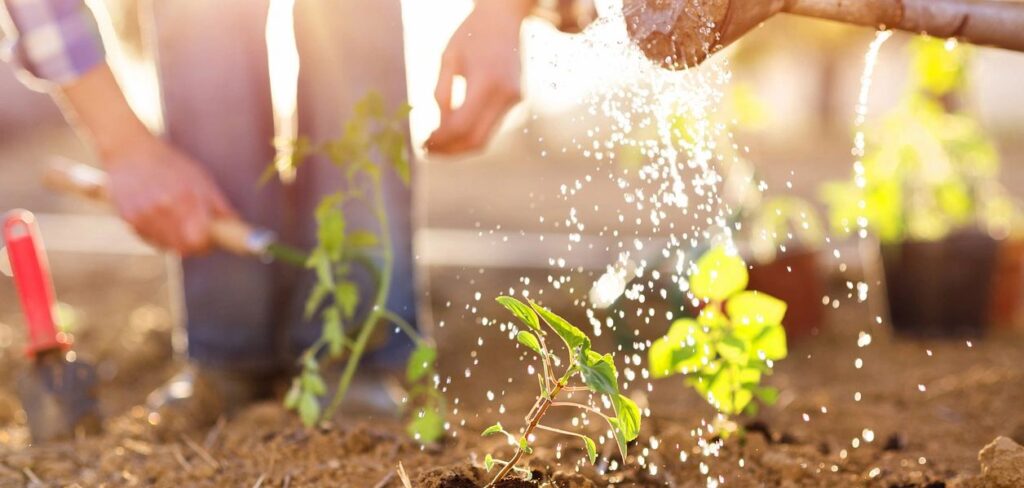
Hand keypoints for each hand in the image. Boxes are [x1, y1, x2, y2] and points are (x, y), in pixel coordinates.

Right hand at [105, 135, 235, 254]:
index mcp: (185, 197)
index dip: (208, 245)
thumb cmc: (170, 163)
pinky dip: (160, 236)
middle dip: (195, 245)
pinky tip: (161, 219)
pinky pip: (151, 240)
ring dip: (177, 240)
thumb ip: (218, 204)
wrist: (129, 151)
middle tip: (199, 236)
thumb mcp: (200, 178)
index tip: (212, 241)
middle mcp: (162, 208)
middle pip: (184, 248)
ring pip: (167, 246)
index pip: (199, 240)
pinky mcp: (129, 219)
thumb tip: (235, 223)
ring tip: (179, 222)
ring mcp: (143, 215)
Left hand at [425, 0, 532, 154]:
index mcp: (486, 81)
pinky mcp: (516, 100)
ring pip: (485, 138)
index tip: (423, 143)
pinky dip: (471, 134)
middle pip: (475, 140)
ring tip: (436, 145)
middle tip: (427, 150)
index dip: (440, 140)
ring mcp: (514, 99)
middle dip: (449, 150)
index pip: (461, 126)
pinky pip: (491, 127)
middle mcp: (505, 94)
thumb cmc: (471, 34)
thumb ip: (443, 93)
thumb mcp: (448, 58)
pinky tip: (453, 132)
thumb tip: (439, 128)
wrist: (504, 18)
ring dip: (459, 147)